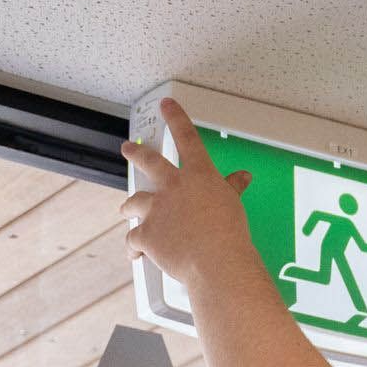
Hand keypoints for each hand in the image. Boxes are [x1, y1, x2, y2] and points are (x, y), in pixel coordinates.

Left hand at [122, 98, 252, 291]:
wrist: (215, 261)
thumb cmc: (229, 234)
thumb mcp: (233, 204)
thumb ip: (232, 187)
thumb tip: (242, 178)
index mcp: (198, 175)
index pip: (187, 137)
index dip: (176, 117)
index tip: (167, 105)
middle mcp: (173, 187)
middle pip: (149, 162)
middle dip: (135, 153)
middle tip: (127, 148)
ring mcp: (156, 209)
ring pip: (135, 201)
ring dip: (129, 205)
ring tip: (124, 208)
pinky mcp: (146, 234)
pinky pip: (133, 238)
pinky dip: (133, 247)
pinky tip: (134, 253)